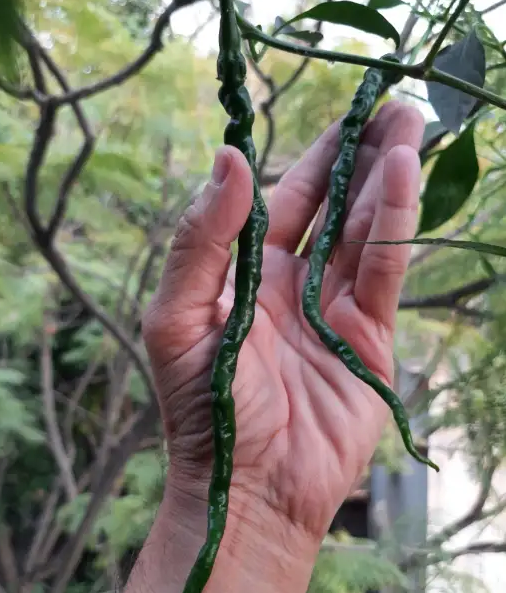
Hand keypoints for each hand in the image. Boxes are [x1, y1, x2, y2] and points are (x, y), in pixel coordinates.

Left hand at [143, 101, 423, 545]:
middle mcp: (293, 286)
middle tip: (394, 102)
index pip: (283, 200)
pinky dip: (394, 225)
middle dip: (362, 155)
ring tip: (413, 122)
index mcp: (245, 276)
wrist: (248, 490)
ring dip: (386, 177)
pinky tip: (405, 176)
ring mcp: (335, 312)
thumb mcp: (179, 319)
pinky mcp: (370, 341)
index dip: (314, 155)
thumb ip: (200, 241)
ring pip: (364, 231)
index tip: (341, 108)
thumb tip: (230, 157)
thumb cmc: (202, 410)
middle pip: (334, 206)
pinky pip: (383, 272)